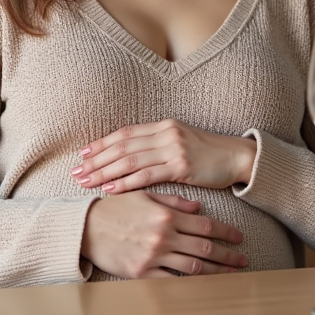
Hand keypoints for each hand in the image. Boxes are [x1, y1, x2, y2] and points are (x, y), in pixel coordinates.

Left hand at [71, 119, 255, 193]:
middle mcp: (165, 134)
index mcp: (162, 125)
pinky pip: (147, 176)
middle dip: (97, 159)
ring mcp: (173, 149)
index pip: (124, 133)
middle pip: (122, 147)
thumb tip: (130, 154)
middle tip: (76, 171)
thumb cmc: (207, 153)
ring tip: (87, 182)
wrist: (237, 157)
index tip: (83, 153)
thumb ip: (156, 144)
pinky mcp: (181, 167)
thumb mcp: (180, 142)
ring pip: (130, 161)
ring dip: (105, 172)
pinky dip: (126, 183)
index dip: (102, 143)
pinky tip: (110, 189)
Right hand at [81, 191, 246, 277]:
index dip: (225, 232)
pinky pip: (172, 281)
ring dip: (216, 272)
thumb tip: (198, 208)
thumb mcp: (144, 196)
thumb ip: (173, 201)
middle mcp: (163, 237)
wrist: (85, 228)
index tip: (239, 237)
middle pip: (204, 248)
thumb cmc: (114, 208)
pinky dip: (189, 284)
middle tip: (243, 260)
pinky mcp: (142, 273)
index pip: (205, 225)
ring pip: (193, 268)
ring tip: (230, 275)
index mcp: (166, 216)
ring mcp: (154, 257)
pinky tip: (202, 286)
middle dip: (227, 255)